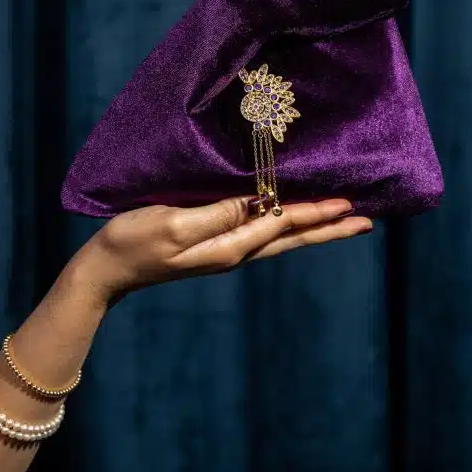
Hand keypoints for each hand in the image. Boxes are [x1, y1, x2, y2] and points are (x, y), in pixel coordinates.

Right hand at [76, 197, 372, 308]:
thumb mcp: (174, 223)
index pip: (283, 225)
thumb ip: (218, 213)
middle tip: (365, 220)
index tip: (348, 203)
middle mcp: (235, 252)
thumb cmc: (133, 241)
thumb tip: (259, 202)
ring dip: (314, 228)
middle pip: (293, 239)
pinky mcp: (215, 245)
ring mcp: (226, 251)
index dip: (316, 212)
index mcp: (229, 247)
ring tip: (342, 221)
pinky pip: (263, 234)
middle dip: (330, 228)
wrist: (106, 269)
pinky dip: (288, 226)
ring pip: (282, 238)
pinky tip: (292, 219)